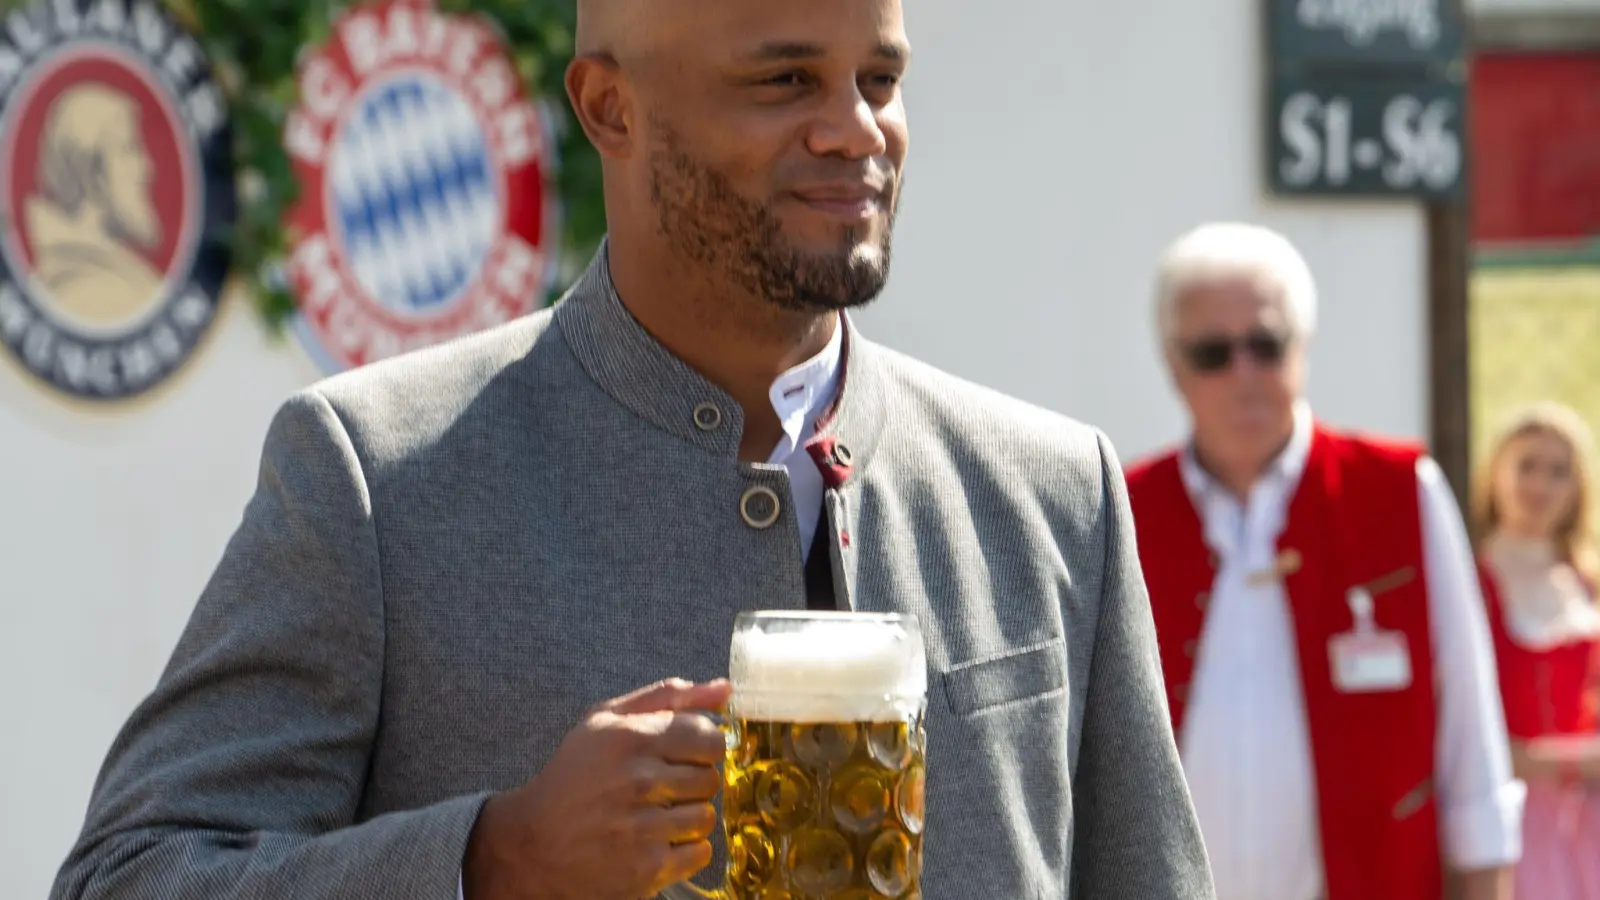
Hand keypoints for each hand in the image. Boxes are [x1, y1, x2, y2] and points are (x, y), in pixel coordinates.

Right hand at [462, 678, 732, 899]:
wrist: (531, 845)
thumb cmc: (573, 776)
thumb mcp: (605, 721)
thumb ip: (666, 698)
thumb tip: (724, 690)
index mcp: (629, 738)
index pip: (708, 738)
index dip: (703, 748)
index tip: (686, 756)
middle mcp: (637, 780)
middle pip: (710, 778)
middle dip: (693, 783)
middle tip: (664, 789)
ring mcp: (642, 827)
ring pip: (706, 817)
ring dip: (688, 818)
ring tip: (656, 816)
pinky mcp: (646, 869)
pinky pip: (699, 853)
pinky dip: (684, 850)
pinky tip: (656, 842)